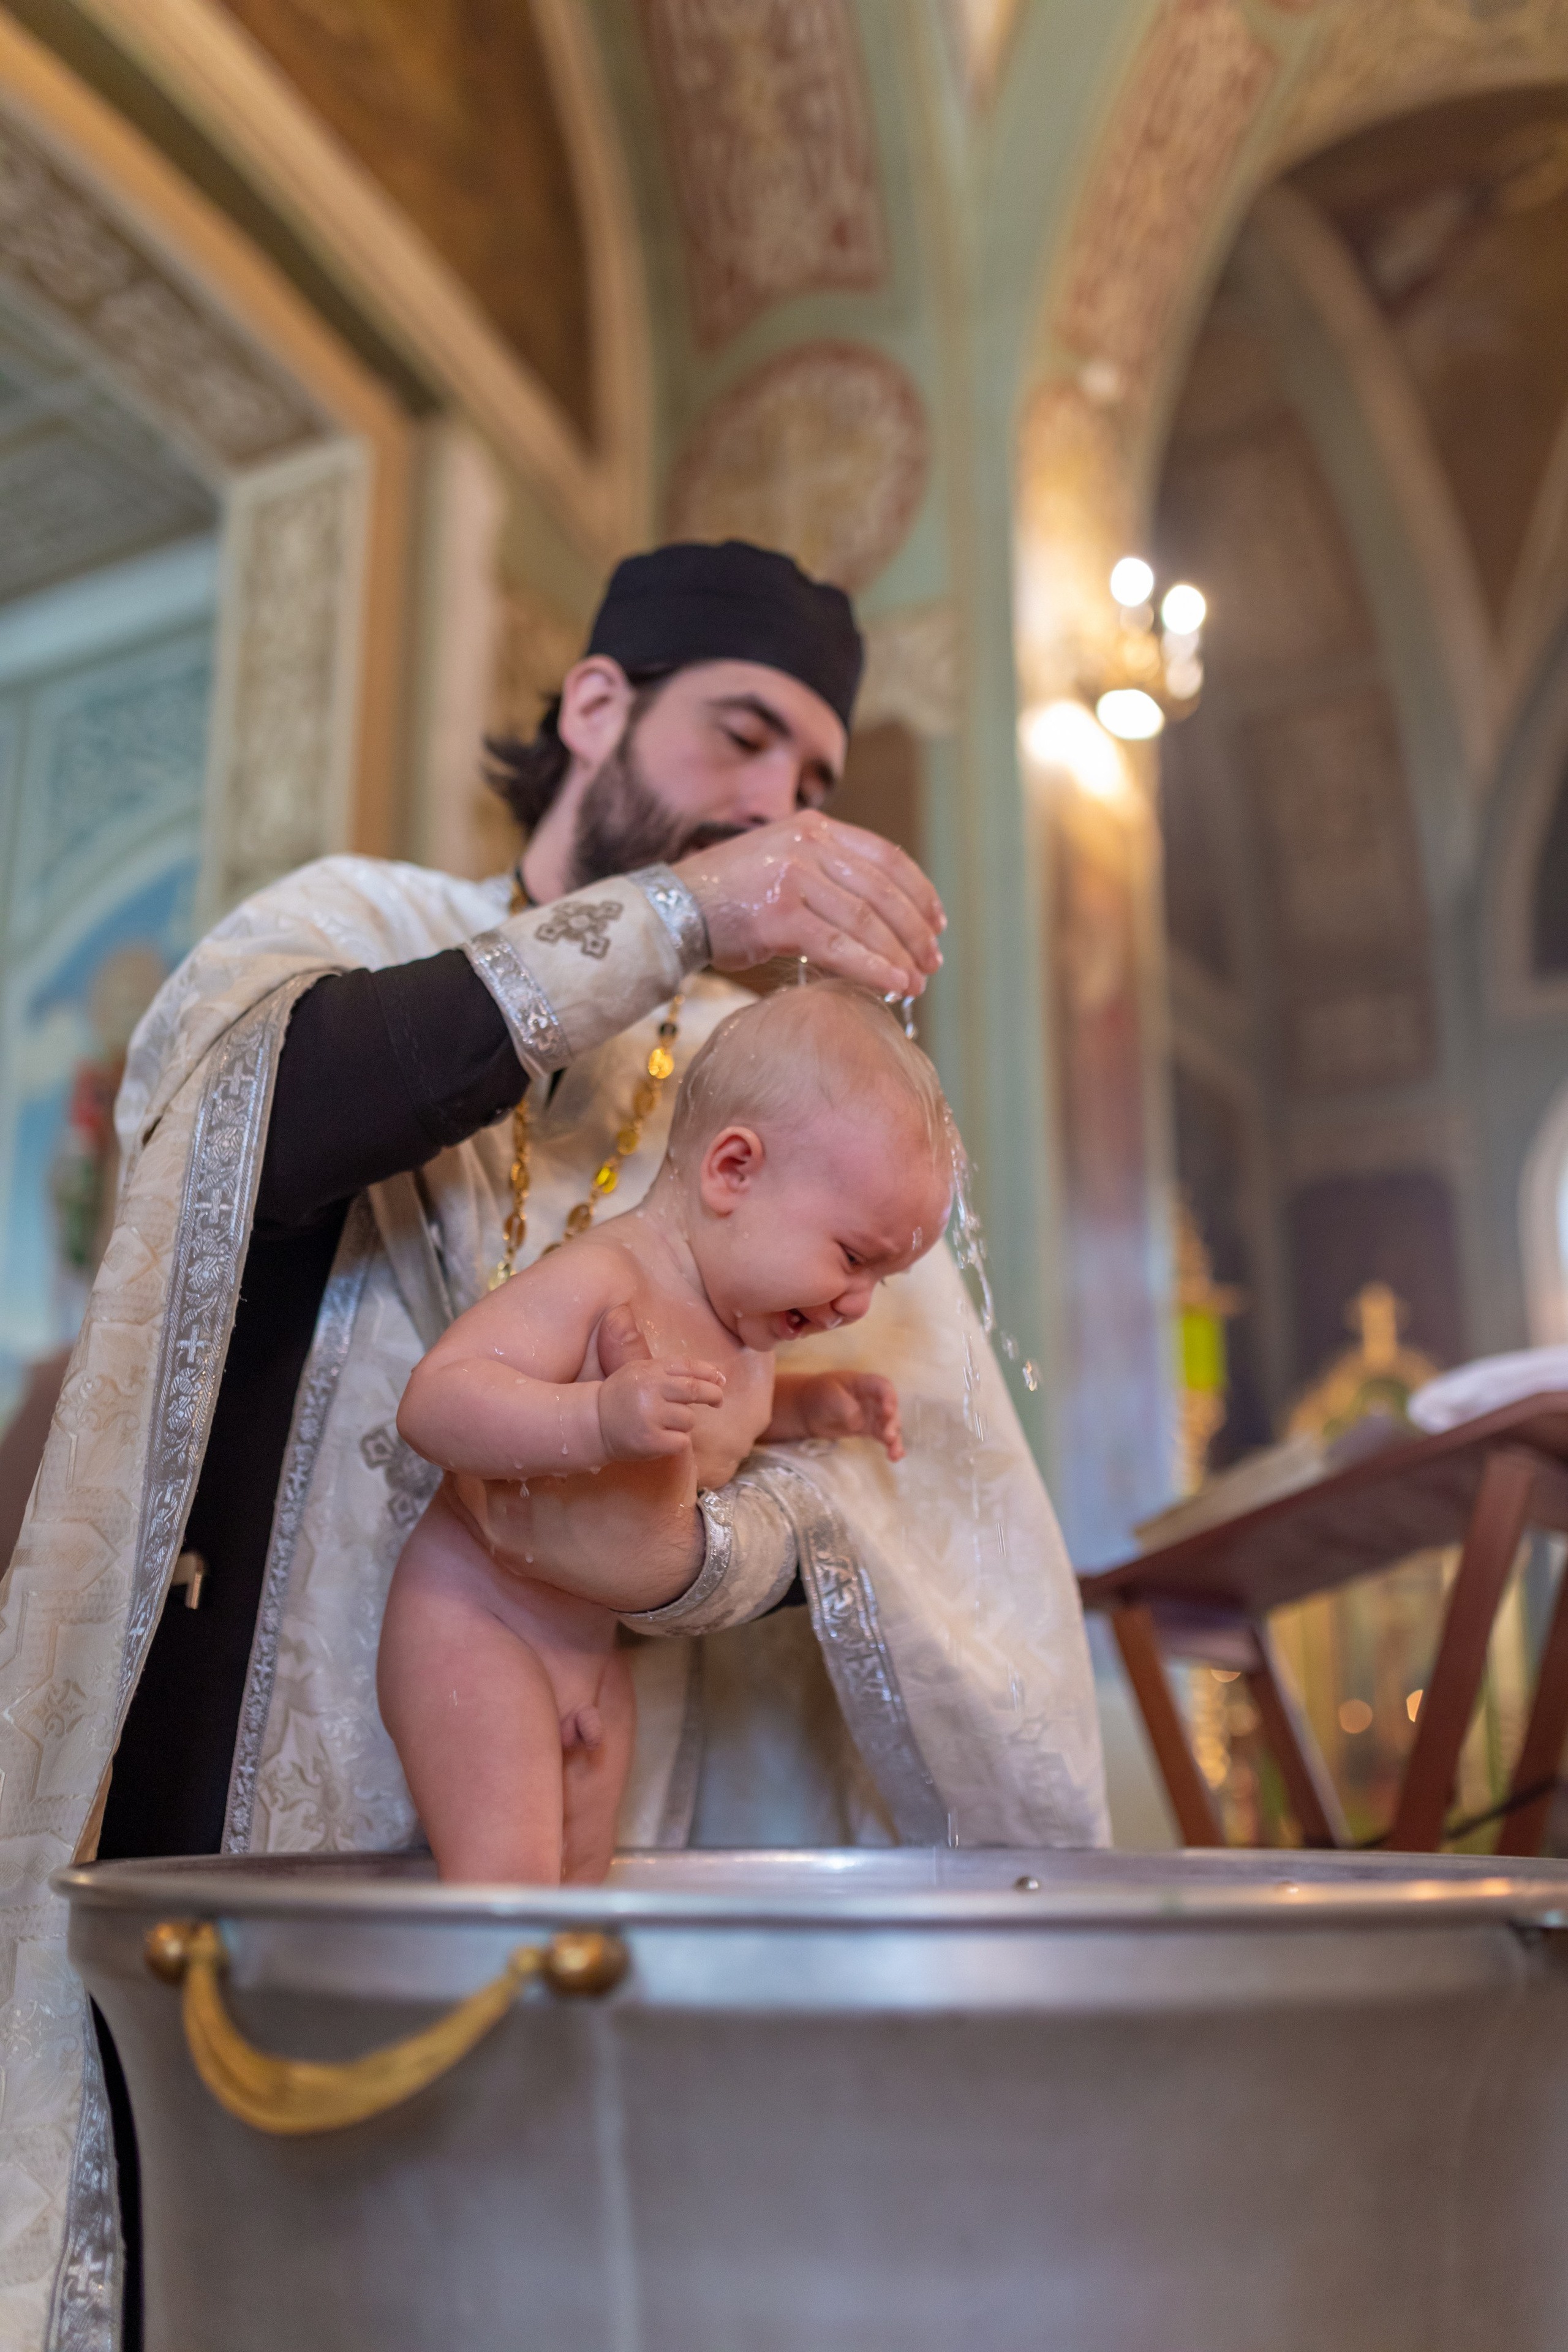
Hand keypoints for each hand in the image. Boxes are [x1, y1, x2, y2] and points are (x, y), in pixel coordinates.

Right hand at [598, 1356, 725, 1460]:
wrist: (594, 1423)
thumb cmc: (623, 1397)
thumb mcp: (641, 1372)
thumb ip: (672, 1371)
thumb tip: (718, 1374)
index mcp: (648, 1370)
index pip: (687, 1366)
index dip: (708, 1372)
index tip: (720, 1379)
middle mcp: (649, 1390)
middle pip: (694, 1390)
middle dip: (712, 1395)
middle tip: (718, 1401)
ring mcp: (650, 1416)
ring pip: (689, 1419)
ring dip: (685, 1422)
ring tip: (666, 1423)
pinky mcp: (650, 1441)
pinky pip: (682, 1441)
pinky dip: (677, 1441)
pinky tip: (662, 1438)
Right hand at [675, 813, 943, 996]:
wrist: (670, 908)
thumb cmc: (728, 898)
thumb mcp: (782, 866)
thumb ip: (827, 877)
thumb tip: (879, 918)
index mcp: (814, 828)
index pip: (885, 856)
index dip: (918, 891)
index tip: (937, 921)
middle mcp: (808, 845)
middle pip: (882, 890)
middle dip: (915, 930)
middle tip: (932, 961)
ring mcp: (794, 877)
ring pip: (865, 920)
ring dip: (899, 955)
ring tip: (917, 982)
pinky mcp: (781, 914)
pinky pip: (839, 946)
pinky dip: (872, 967)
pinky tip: (892, 985)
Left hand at [799, 1372, 903, 1461]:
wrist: (807, 1408)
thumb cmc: (819, 1394)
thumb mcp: (830, 1395)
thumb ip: (846, 1408)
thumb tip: (858, 1425)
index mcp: (864, 1384)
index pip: (883, 1387)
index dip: (889, 1398)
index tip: (888, 1412)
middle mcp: (872, 1399)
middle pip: (890, 1409)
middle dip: (892, 1423)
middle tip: (888, 1437)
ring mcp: (871, 1414)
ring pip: (889, 1426)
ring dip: (894, 1439)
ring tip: (895, 1455)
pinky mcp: (867, 1429)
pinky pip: (882, 1437)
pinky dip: (890, 1446)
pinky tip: (896, 1456)